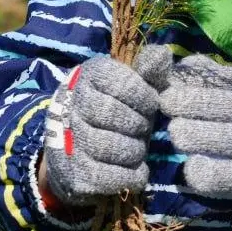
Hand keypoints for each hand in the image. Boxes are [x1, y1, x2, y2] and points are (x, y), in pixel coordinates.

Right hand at [42, 45, 171, 206]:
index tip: (150, 104)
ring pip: (112, 146)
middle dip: (139, 124)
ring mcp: (68, 140)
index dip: (144, 96)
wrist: (75, 148)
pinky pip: (110, 177)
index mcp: (88, 76)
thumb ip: (149, 70)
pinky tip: (136, 170)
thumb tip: (163, 54)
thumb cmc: (115, 109)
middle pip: (113, 114)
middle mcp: (72, 105)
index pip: (122, 83)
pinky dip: (131, 175)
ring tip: (136, 147)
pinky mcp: (74, 173)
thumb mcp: (131, 85)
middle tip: (143, 128)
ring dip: (135, 150)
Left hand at [156, 55, 231, 205]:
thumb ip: (221, 78)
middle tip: (166, 104)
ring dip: (190, 134)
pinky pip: (222, 176)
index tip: (169, 83)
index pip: (221, 79)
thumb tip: (185, 63)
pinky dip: (202, 172)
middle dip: (186, 102)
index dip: (191, 79)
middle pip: (218, 105)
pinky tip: (191, 167)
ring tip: (176, 132)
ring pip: (217, 139)